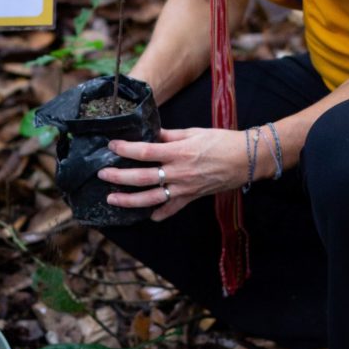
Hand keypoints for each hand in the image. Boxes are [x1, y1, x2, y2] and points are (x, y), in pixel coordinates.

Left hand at [97, 127, 249, 220]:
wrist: (246, 159)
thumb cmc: (222, 141)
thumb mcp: (194, 132)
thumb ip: (170, 136)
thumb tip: (151, 134)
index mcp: (179, 152)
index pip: (145, 152)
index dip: (125, 149)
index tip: (111, 146)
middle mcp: (179, 172)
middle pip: (142, 177)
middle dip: (119, 177)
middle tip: (102, 175)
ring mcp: (185, 188)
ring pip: (152, 198)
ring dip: (129, 200)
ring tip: (112, 199)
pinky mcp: (192, 197)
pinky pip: (172, 208)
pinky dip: (160, 213)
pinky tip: (148, 216)